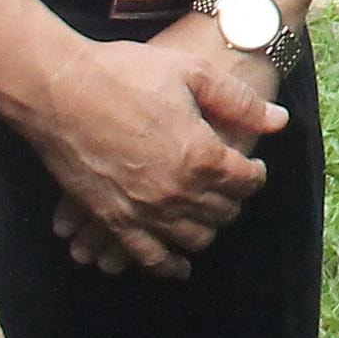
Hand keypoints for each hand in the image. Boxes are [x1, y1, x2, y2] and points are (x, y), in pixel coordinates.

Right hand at [13, 21, 281, 277]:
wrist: (58, 88)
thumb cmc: (124, 73)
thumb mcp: (192, 73)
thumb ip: (240, 102)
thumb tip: (280, 122)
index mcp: (202, 156)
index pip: (246, 181)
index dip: (255, 173)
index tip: (252, 166)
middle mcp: (177, 192)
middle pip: (223, 211)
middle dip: (232, 199)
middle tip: (230, 185)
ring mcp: (143, 211)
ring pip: (193, 238)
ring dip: (206, 228)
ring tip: (206, 213)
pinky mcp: (111, 219)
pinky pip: (147, 256)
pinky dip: (167, 264)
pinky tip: (177, 264)